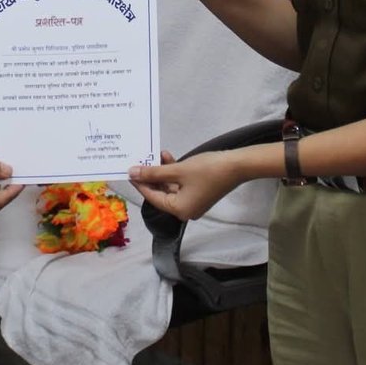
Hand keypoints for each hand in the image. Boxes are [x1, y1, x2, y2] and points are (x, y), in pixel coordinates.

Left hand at [128, 149, 244, 220]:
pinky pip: (180, 184)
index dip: (140, 183)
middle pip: (161, 193)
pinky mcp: (199, 193)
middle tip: (140, 160)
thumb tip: (133, 173)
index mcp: (179, 210)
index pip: (152, 197)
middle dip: (151, 175)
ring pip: (170, 187)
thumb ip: (154, 173)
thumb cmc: (207, 170)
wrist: (237, 165)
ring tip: (155, 154)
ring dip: (162, 171)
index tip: (128, 171)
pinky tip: (168, 157)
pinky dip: (173, 172)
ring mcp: (193, 202)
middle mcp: (185, 210)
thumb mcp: (178, 170)